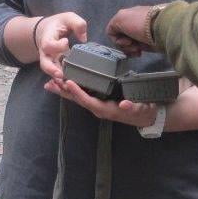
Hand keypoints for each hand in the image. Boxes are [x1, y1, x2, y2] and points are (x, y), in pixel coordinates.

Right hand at [34, 12, 87, 80]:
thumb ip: (77, 24)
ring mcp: (50, 60)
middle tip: (60, 75)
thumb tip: (84, 39)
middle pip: (44, 63)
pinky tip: (71, 84)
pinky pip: (57, 74)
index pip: (48, 45)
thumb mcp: (68, 18)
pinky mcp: (56, 65)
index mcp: (47, 38)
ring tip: (67, 84)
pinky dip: (62, 80)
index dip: (57, 45)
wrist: (47, 30)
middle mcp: (46, 52)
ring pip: (50, 72)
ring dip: (58, 78)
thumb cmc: (59, 23)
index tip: (66, 41)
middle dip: (51, 69)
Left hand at [44, 77, 158, 127]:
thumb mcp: (141, 109)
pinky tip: (65, 84)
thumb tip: (125, 104)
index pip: (89, 101)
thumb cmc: (143, 110)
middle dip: (64, 91)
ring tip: (51, 82)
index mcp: (107, 110)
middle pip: (79, 100)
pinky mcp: (100, 101)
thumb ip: (133, 107)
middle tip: (50, 82)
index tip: (68, 83)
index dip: (78, 92)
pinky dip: (73, 89)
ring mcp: (98, 105)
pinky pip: (83, 95)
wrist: (147, 116)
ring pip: (79, 97)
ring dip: (65, 90)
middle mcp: (99, 108)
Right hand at [106, 5, 154, 55]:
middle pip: (121, 39)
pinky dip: (136, 51)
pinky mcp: (148, 41)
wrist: (163, 27)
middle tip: (133, 46)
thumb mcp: (120, 19)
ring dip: (130, 49)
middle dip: (124, 45)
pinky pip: (137, 48)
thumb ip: (112, 26)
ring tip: (138, 50)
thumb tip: (117, 37)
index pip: (113, 31)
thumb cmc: (140, 23)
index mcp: (126, 16)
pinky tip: (141, 52)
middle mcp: (132, 24)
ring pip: (128, 45)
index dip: (116, 39)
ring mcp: (141, 33)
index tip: (124, 41)